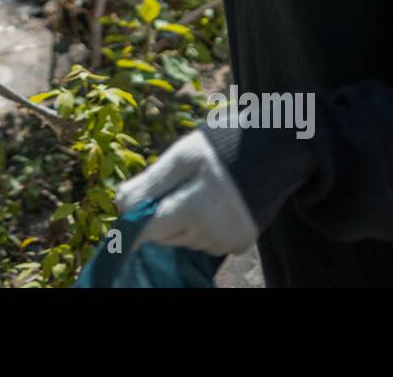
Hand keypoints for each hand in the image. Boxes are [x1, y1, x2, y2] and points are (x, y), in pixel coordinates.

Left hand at [114, 129, 257, 255]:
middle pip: (164, 237)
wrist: (272, 151)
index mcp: (194, 209)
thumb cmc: (220, 147)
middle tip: (178, 186)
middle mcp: (212, 233)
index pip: (147, 230)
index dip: (136, 217)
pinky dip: (202, 228)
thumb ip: (150, 183)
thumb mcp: (181, 156)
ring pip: (183, 240)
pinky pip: (205, 243)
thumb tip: (120, 205)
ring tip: (200, 192)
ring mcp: (227, 242)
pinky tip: (214, 205)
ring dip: (182, 222)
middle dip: (161, 215)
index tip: (136, 201)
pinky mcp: (239, 244)